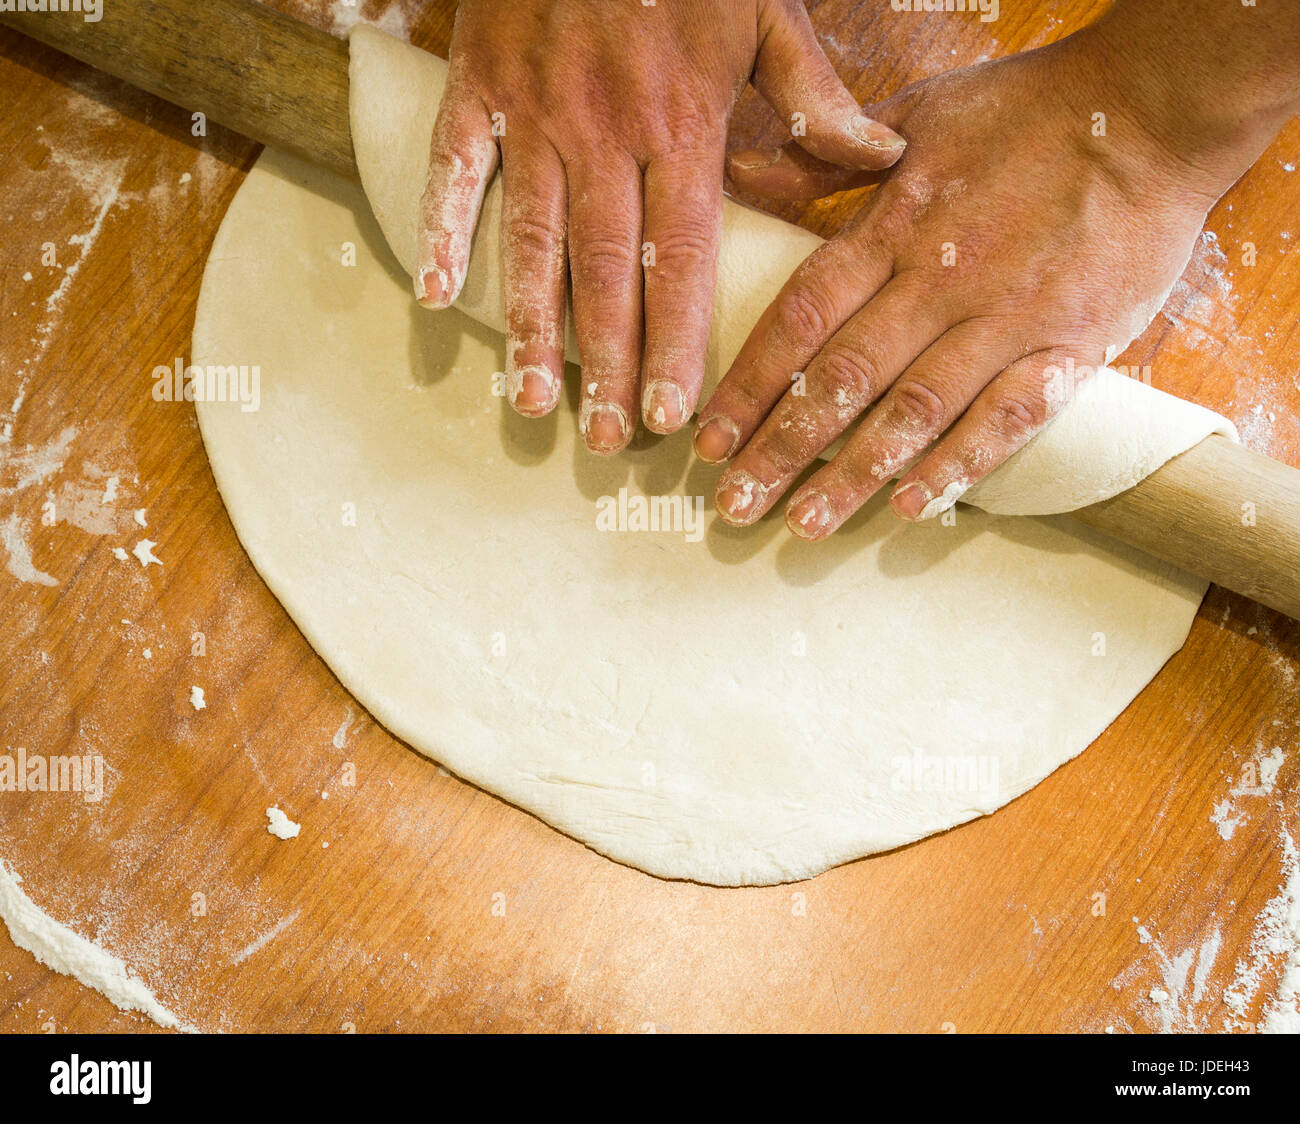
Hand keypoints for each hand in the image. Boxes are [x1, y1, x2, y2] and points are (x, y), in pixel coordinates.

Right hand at [416, 0, 904, 452]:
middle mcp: (606, 135)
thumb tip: (880, 163)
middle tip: (609, 441)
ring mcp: (535, 114)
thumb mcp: (767, 8)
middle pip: (605, 273)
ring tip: (532, 403)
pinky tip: (436, 293)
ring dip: (529, 328)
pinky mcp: (478, 85)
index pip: (681, 260)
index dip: (675, 343)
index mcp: (682, 127)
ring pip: (531, 241)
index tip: (674, 415)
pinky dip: (440, 228)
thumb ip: (815, 96)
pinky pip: (454, 169)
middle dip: (608, 364)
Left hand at [697, 9, 1296, 535]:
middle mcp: (939, 280)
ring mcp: (1006, 319)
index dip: (748, 385)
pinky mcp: (1070, 347)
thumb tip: (738, 173)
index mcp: (893, 227)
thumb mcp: (913, 117)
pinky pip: (1007, 420)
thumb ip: (823, 161)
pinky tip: (908, 509)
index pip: (800, 318)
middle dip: (781, 448)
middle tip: (735, 505)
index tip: (707, 441)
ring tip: (804, 525)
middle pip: (843, 378)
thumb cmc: (1025, 113)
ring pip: (915, 410)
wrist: (1152, 114)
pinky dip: (957, 466)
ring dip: (853, 474)